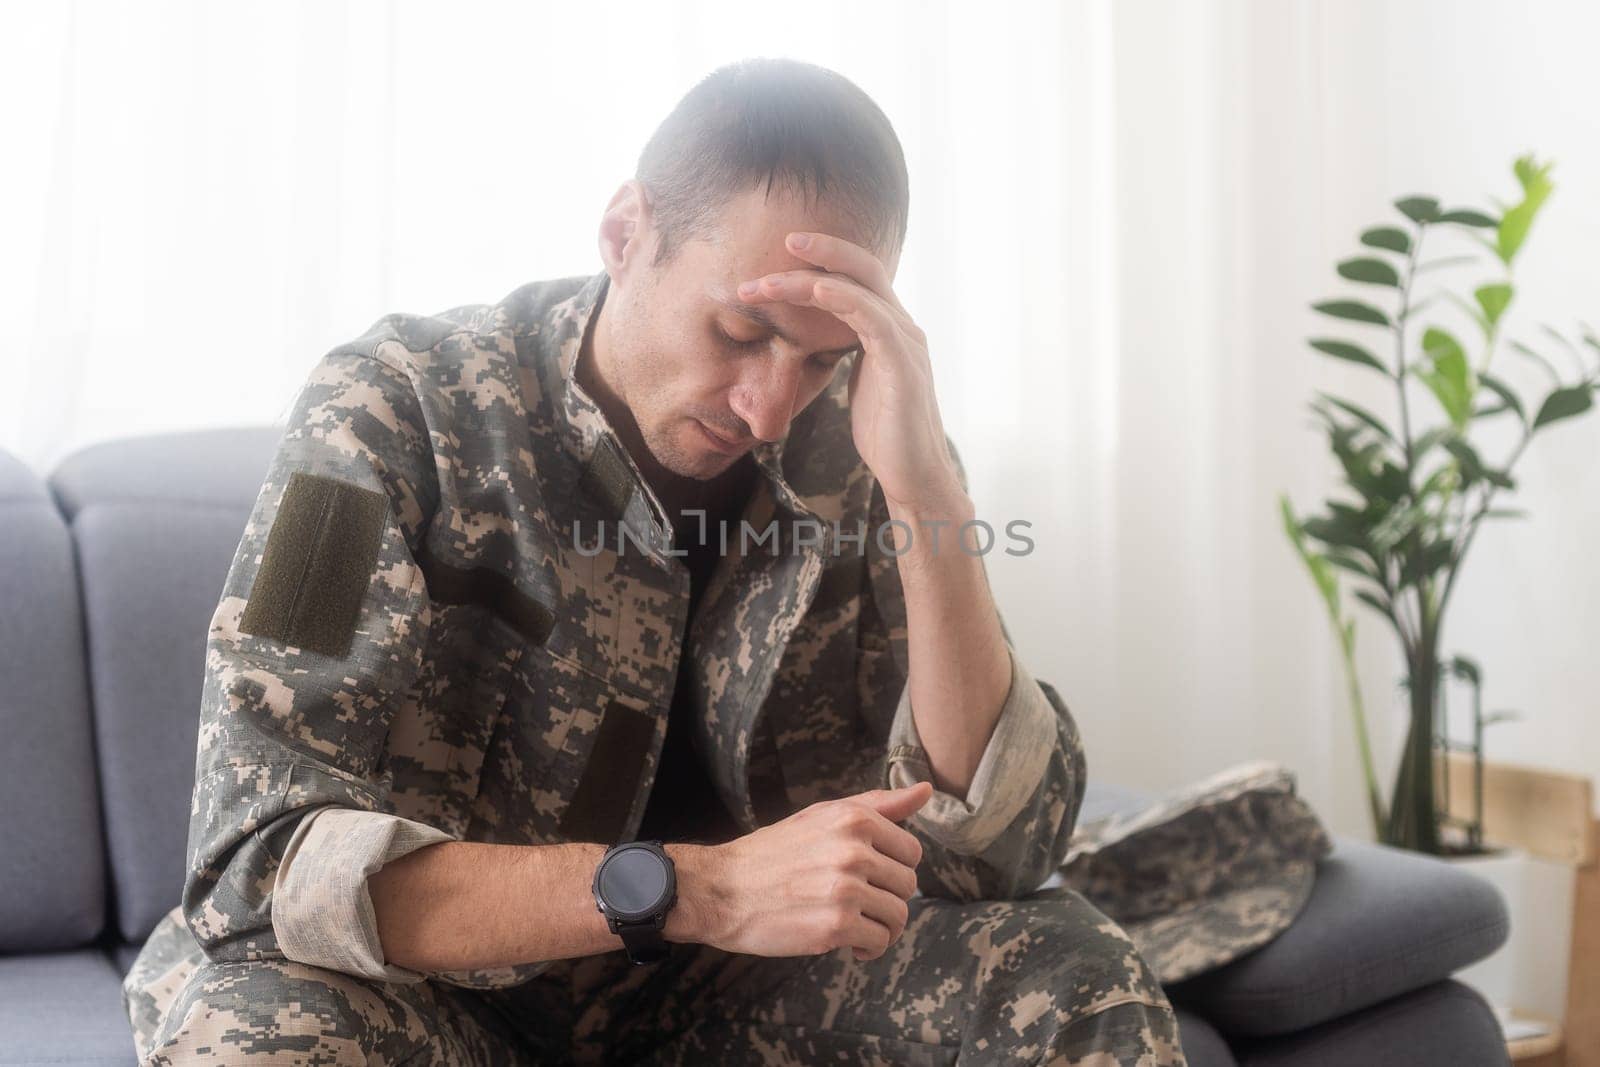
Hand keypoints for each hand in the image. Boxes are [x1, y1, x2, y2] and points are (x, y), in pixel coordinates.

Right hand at [673, 781, 931, 960]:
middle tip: (858, 903)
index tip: (869, 878)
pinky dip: (868, 948)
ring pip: (898, 916)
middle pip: (908, 885)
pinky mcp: (835, 926)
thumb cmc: (774, 853)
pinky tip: (848, 944)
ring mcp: (845, 889)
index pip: (911, 850)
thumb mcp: (823, 815)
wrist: (722, 890)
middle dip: (887, 898)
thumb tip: (927, 789)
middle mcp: (853, 850)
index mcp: (854, 819)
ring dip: (881, 927)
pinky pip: (879, 941)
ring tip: (855, 925)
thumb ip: (879, 805)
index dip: (892, 869)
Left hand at [736, 233, 965, 514]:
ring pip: (861, 288)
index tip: (786, 256)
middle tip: (784, 240)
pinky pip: (872, 317)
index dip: (827, 260)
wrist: (915, 475)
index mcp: (890, 331)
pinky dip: (841, 298)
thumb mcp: (860, 382)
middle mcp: (903, 328)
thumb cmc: (885, 434)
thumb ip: (849, 354)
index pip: (860, 279)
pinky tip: (813, 291)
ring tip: (769, 281)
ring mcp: (906, 344)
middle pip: (865, 268)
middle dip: (823, 249)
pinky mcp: (903, 365)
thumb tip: (820, 341)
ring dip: (809, 279)